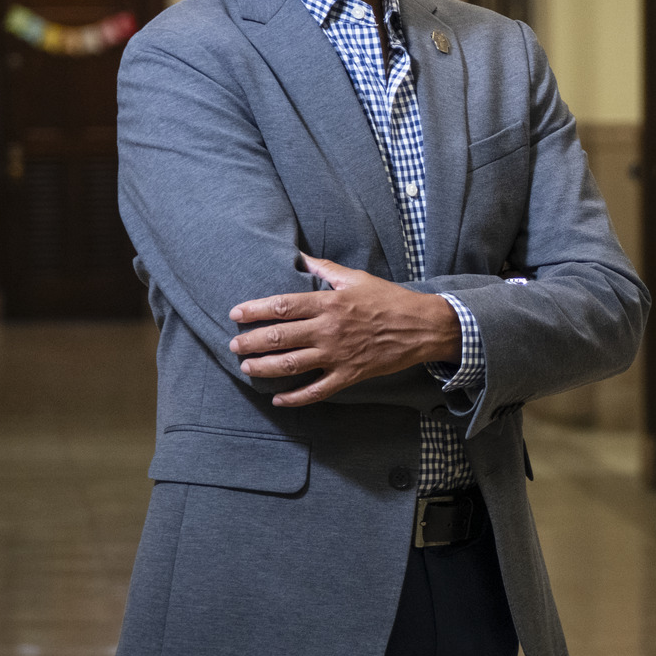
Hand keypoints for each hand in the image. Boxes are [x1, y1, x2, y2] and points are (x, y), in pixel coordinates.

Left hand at [228, 255, 461, 406]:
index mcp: (329, 303)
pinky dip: (294, 398)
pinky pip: (316, 391)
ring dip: (264, 368)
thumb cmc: (388, 299)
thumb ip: (325, 269)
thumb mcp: (356, 278)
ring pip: (291, 365)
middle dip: (251, 343)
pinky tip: (277, 399)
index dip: (255, 310)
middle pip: (279, 338)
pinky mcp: (349, 375)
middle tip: (234, 345)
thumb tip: (300, 256)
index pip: (282, 306)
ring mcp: (338, 355)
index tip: (235, 314)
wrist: (421, 326)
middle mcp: (329, 330)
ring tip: (247, 368)